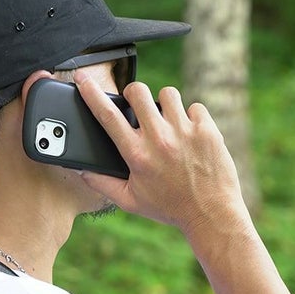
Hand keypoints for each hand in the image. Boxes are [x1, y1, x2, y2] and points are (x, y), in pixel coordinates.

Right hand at [74, 72, 248, 234]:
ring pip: (168, 93)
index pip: (107, 115)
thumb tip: (83, 170)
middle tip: (138, 105)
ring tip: (169, 122)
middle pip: (138, 91)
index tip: (83, 79)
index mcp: (137, 154)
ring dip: (165, 104)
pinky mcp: (207, 130)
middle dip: (134, 93)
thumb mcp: (130, 201)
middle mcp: (159, 138)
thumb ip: (102, 184)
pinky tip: (192, 134)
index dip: (91, 93)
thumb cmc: (170, 208)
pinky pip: (195, 107)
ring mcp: (184, 131)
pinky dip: (192, 117)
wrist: (211, 214)